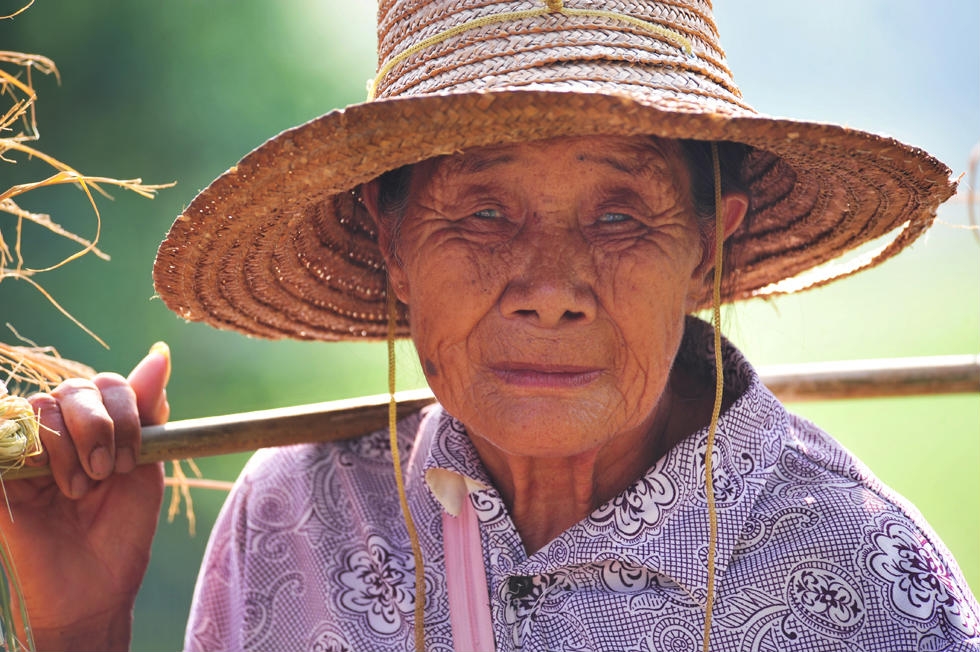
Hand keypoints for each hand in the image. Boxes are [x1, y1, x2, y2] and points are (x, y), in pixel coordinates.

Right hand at [0, 343, 170, 650]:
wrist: (94, 590)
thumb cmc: (122, 532)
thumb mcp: (145, 467)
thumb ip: (146, 412)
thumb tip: (159, 353)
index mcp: (98, 427)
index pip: (106, 384)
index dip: (124, 410)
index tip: (131, 456)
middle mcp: (61, 433)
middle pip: (74, 389)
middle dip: (99, 426)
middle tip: (105, 472)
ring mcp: (27, 451)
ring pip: (41, 408)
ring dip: (69, 448)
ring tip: (79, 489)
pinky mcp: (1, 475)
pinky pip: (3, 435)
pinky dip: (32, 451)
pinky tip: (49, 481)